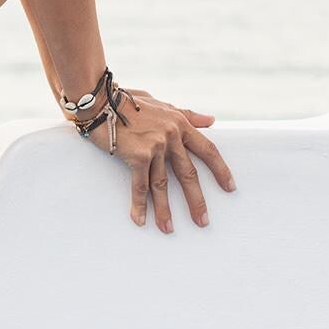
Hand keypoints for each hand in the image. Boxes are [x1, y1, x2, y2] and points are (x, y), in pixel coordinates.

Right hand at [74, 86, 236, 232]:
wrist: (99, 99)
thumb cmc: (126, 100)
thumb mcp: (160, 103)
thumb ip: (186, 114)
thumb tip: (211, 121)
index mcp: (179, 123)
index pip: (207, 149)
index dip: (220, 170)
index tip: (229, 187)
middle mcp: (170, 135)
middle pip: (188, 174)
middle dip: (196, 200)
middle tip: (203, 221)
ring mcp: (155, 145)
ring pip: (162, 184)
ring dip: (165, 209)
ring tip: (168, 228)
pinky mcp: (137, 155)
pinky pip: (140, 185)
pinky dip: (140, 204)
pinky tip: (140, 219)